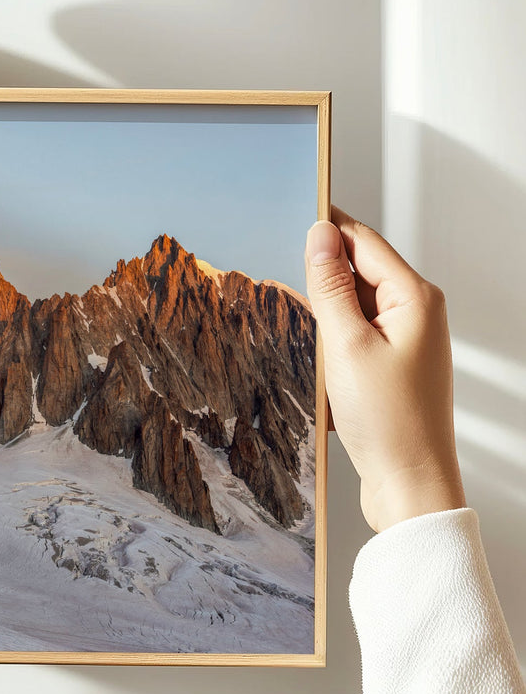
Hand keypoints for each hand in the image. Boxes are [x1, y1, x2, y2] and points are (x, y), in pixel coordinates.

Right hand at [305, 207, 465, 532]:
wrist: (409, 484)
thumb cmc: (388, 421)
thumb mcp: (347, 346)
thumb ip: (331, 287)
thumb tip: (320, 236)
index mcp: (415, 298)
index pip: (363, 241)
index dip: (326, 226)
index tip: (289, 210)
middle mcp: (417, 313)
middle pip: (359, 269)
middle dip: (319, 269)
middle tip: (276, 268)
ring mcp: (406, 340)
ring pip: (354, 303)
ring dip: (322, 307)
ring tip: (290, 315)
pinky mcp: (392, 365)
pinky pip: (355, 332)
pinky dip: (331, 335)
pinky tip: (310, 350)